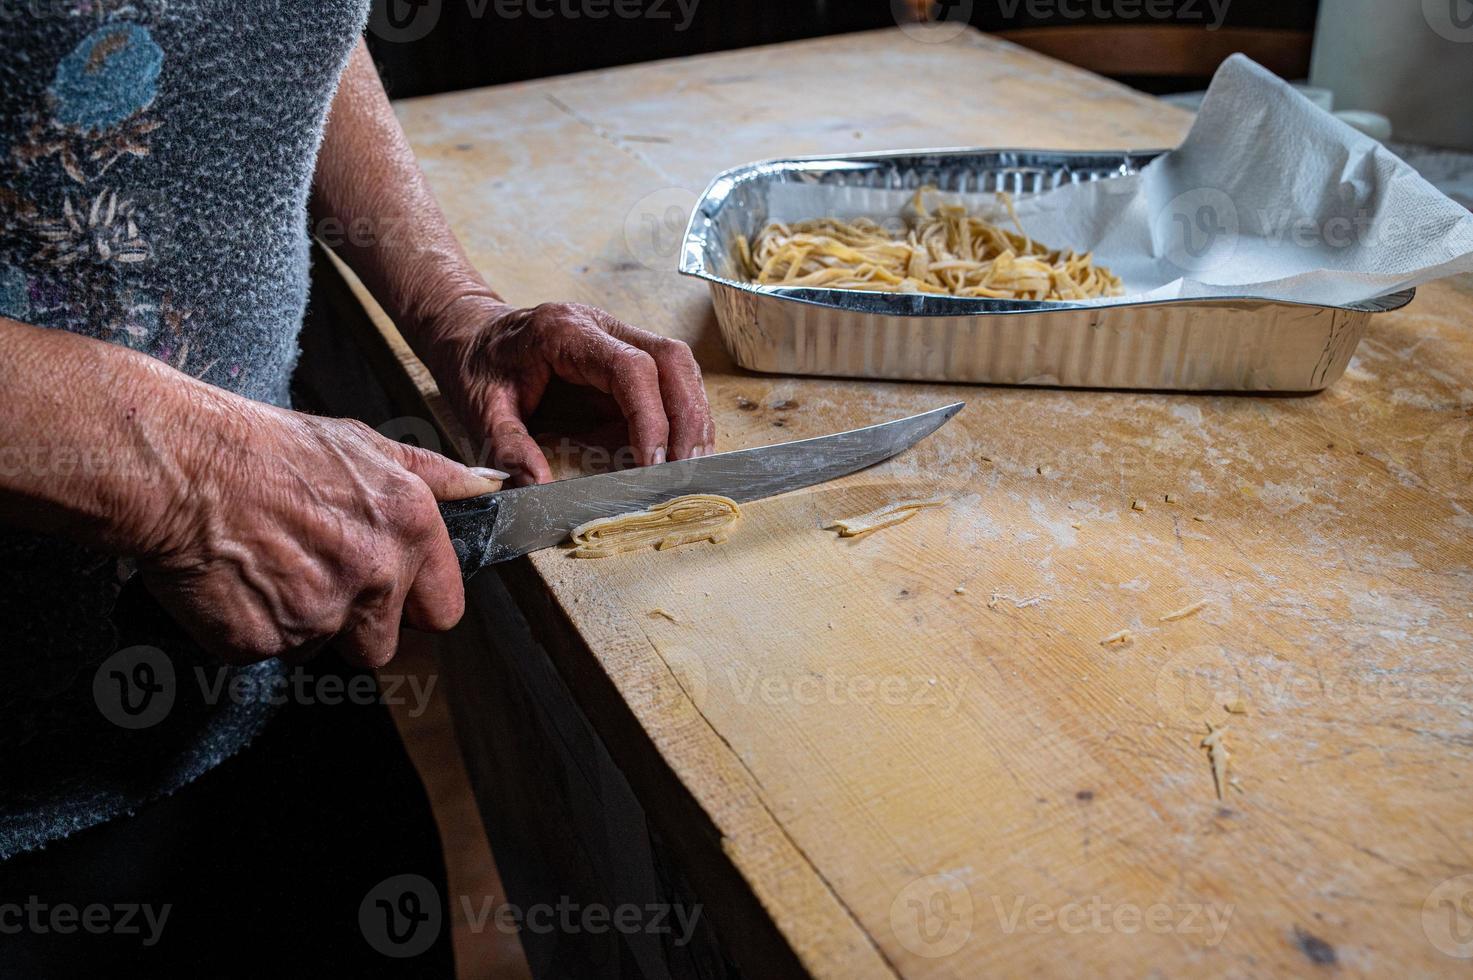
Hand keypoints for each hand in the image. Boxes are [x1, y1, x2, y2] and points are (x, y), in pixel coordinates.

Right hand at [138, 399, 503, 667]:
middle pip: (383, 643)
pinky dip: (251, 626)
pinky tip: (237, 581)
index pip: (443, 607)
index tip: (395, 596)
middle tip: (316, 579)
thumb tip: (488, 486)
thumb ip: (433, 475)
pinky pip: (266, 652)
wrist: (181, 465)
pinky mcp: (264, 641)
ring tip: (270, 568)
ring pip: (321, 646)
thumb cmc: (268, 448)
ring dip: (301, 622)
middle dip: (357, 626)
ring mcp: (318, 614)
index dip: (416, 605)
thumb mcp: (364, 445)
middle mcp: (374, 575)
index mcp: (407, 528)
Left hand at [425, 297, 715, 484]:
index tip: (652, 463)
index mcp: (564, 332)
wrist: (471, 333)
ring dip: (693, 416)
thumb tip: (540, 490)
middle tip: (687, 469)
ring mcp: (619, 335)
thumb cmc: (476, 365)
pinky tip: (682, 448)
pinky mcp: (627, 354)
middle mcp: (601, 325)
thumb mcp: (479, 409)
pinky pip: (671, 378)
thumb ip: (508, 448)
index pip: (630, 368)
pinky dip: (683, 413)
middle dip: (687, 417)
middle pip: (671, 359)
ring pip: (680, 365)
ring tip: (693, 464)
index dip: (651, 417)